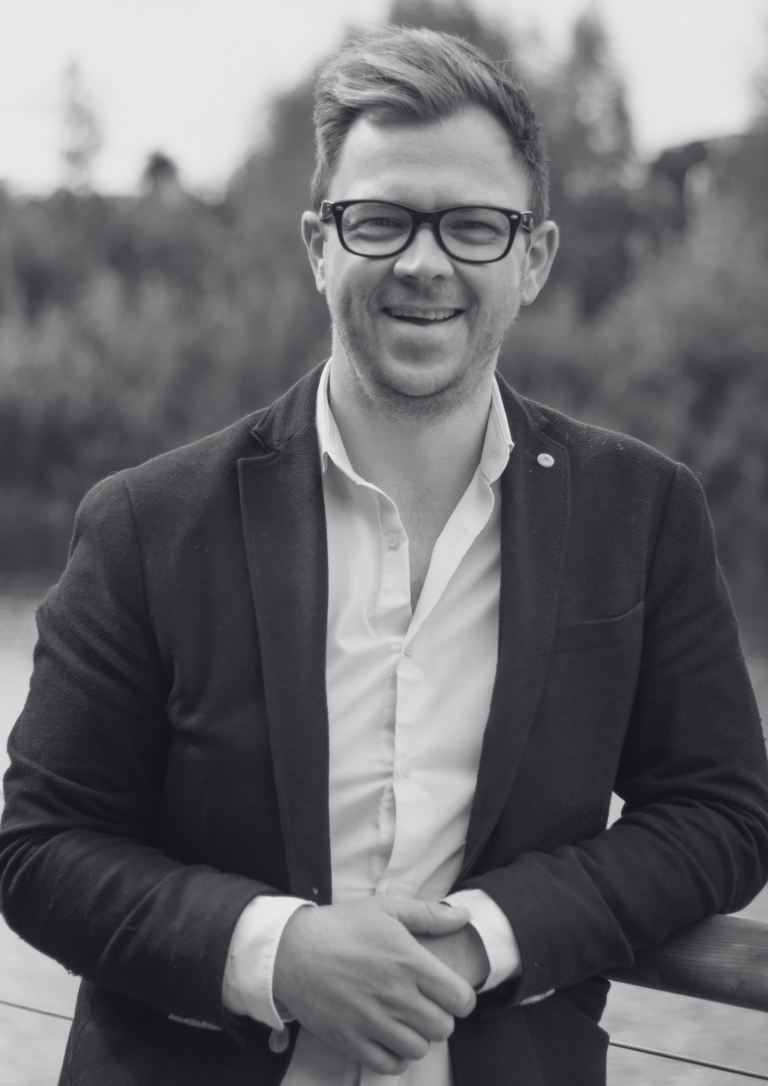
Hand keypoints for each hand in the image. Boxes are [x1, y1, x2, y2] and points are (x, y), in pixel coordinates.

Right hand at [272, 898, 476, 1074]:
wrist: (291, 950)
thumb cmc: (341, 927)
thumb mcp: (386, 910)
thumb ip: (429, 914)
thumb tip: (465, 916)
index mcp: (408, 961)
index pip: (460, 998)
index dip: (460, 997)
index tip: (447, 991)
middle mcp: (395, 994)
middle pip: (443, 1027)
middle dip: (439, 1016)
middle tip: (423, 1004)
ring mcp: (373, 1021)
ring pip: (419, 1049)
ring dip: (417, 1036)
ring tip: (404, 1019)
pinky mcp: (351, 1040)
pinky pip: (390, 1065)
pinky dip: (395, 1056)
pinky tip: (388, 1036)